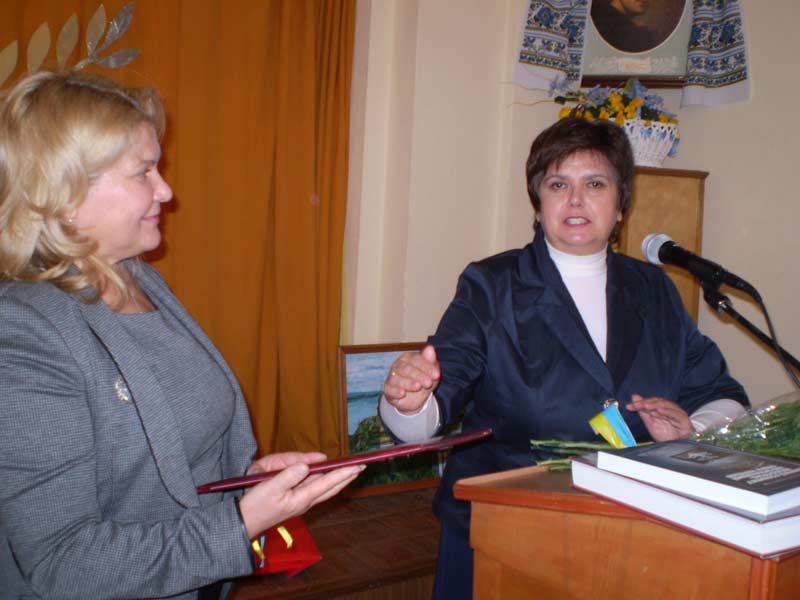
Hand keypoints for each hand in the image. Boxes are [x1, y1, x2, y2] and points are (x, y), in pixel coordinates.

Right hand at [239, 452, 362, 536]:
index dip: (342, 474)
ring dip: (337, 479)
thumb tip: (306, 465)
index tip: (356, 467)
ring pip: (324, 488)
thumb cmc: (255, 505)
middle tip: (361, 468)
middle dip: (346, 477)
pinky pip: (315, 489)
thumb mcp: (269, 487)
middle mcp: (305, 501)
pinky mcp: (295, 501)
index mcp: (301, 498)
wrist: (244, 522)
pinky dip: (325, 482)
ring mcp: (301, 502)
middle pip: (331, 487)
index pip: (327, 483)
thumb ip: (288, 475)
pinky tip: (329, 478)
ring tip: (349, 471)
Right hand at [383, 345, 440, 413]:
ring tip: (417, 387)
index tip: (436, 375)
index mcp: (408, 358)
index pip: (416, 360)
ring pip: (397, 378)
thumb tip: (430, 348)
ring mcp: (392, 377)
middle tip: (428, 383)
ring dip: (408, 383)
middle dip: (418, 375)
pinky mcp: (388, 390)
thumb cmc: (423, 380)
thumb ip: (430, 360)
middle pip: (406, 369)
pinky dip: (395, 391)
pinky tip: (402, 393)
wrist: (417, 398)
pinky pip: (389, 389)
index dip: (427, 367)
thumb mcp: (430, 372)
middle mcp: (398, 366)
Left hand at [625, 394, 693, 440]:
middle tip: (636, 405)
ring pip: (666, 405)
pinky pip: (676, 414)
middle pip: (657, 402)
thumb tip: (634, 397)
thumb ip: (643, 411)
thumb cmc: (667, 435)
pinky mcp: (684, 420)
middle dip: (646, 403)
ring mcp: (677, 414)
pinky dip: (668, 411)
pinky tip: (660, 410)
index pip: (649, 403)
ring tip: (645, 406)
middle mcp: (669, 409)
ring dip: (655, 405)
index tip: (629, 406)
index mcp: (661, 409)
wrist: (680, 448)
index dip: (639, 403)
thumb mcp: (651, 424)